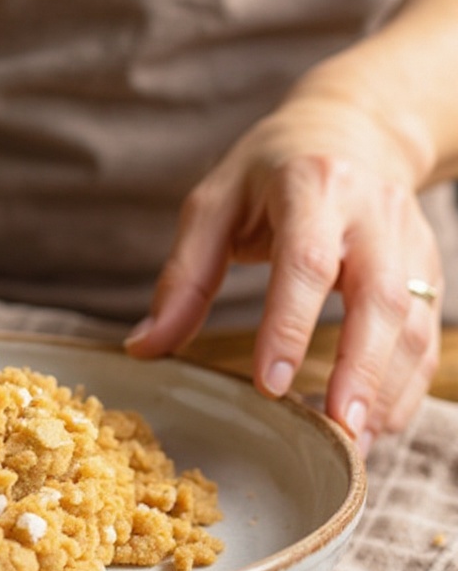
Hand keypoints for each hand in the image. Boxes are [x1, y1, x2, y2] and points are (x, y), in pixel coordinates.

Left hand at [125, 86, 442, 453]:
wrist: (353, 126)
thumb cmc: (269, 169)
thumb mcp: (213, 204)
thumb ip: (184, 276)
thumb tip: (144, 348)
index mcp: (311, 187)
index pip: (307, 260)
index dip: (291, 324)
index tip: (272, 384)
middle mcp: (371, 211)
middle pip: (379, 295)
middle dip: (361, 368)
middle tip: (336, 431)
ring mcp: (408, 238)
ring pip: (412, 318)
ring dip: (389, 387)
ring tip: (356, 444)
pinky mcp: (425, 264)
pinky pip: (425, 329)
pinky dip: (407, 381)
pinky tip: (379, 422)